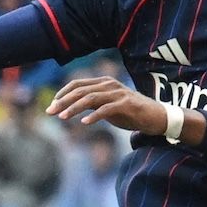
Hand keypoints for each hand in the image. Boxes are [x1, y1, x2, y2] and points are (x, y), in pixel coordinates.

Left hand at [47, 76, 170, 137]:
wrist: (156, 117)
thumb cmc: (131, 113)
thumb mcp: (107, 107)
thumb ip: (92, 104)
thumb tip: (72, 108)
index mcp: (103, 83)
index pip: (77, 84)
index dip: (63, 93)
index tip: (52, 105)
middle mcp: (109, 85)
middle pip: (81, 91)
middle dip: (63, 102)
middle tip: (50, 112)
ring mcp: (118, 94)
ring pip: (90, 98)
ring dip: (74, 108)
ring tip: (62, 117)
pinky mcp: (126, 105)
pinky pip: (106, 109)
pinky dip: (94, 116)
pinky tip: (84, 123)